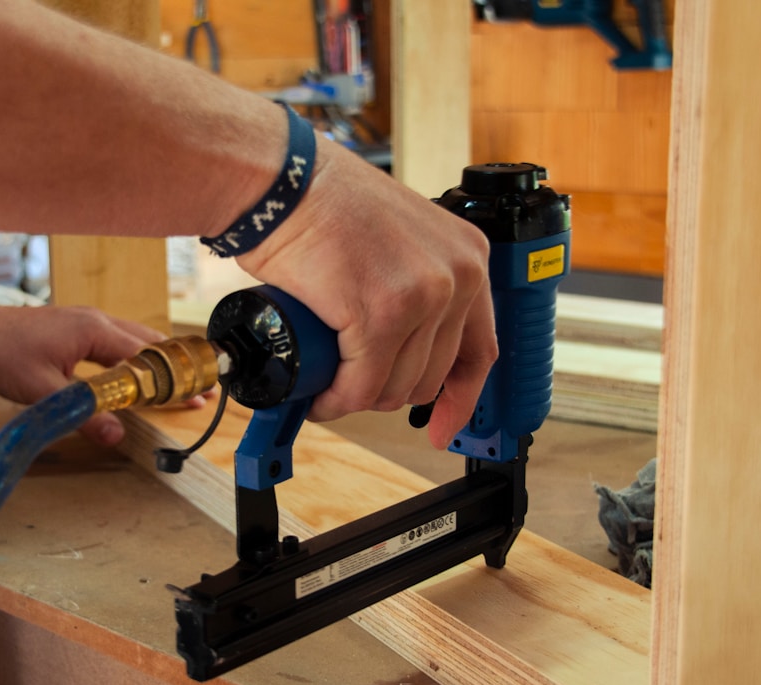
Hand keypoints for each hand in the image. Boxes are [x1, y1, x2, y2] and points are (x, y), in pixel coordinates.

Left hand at [0, 303, 197, 445]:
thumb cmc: (2, 354)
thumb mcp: (41, 392)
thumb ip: (82, 414)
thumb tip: (117, 436)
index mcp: (94, 330)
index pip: (145, 358)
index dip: (172, 381)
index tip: (196, 396)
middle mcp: (96, 320)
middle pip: (148, 343)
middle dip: (174, 369)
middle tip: (199, 390)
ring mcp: (86, 320)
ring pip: (134, 339)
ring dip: (156, 362)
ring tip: (178, 382)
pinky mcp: (75, 327)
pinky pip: (117, 339)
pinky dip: (135, 355)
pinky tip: (137, 370)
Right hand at [235, 140, 497, 449]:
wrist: (281, 181)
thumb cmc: (323, 204)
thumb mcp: (398, 240)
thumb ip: (418, 281)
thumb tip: (409, 346)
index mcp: (469, 257)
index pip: (479, 350)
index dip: (459, 399)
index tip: (442, 427)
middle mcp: (457, 276)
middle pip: (430, 377)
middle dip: (386, 392)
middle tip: (350, 381)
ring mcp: (422, 297)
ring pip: (395, 388)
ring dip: (357, 397)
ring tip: (328, 381)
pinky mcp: (379, 315)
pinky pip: (361, 385)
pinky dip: (337, 400)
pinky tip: (320, 395)